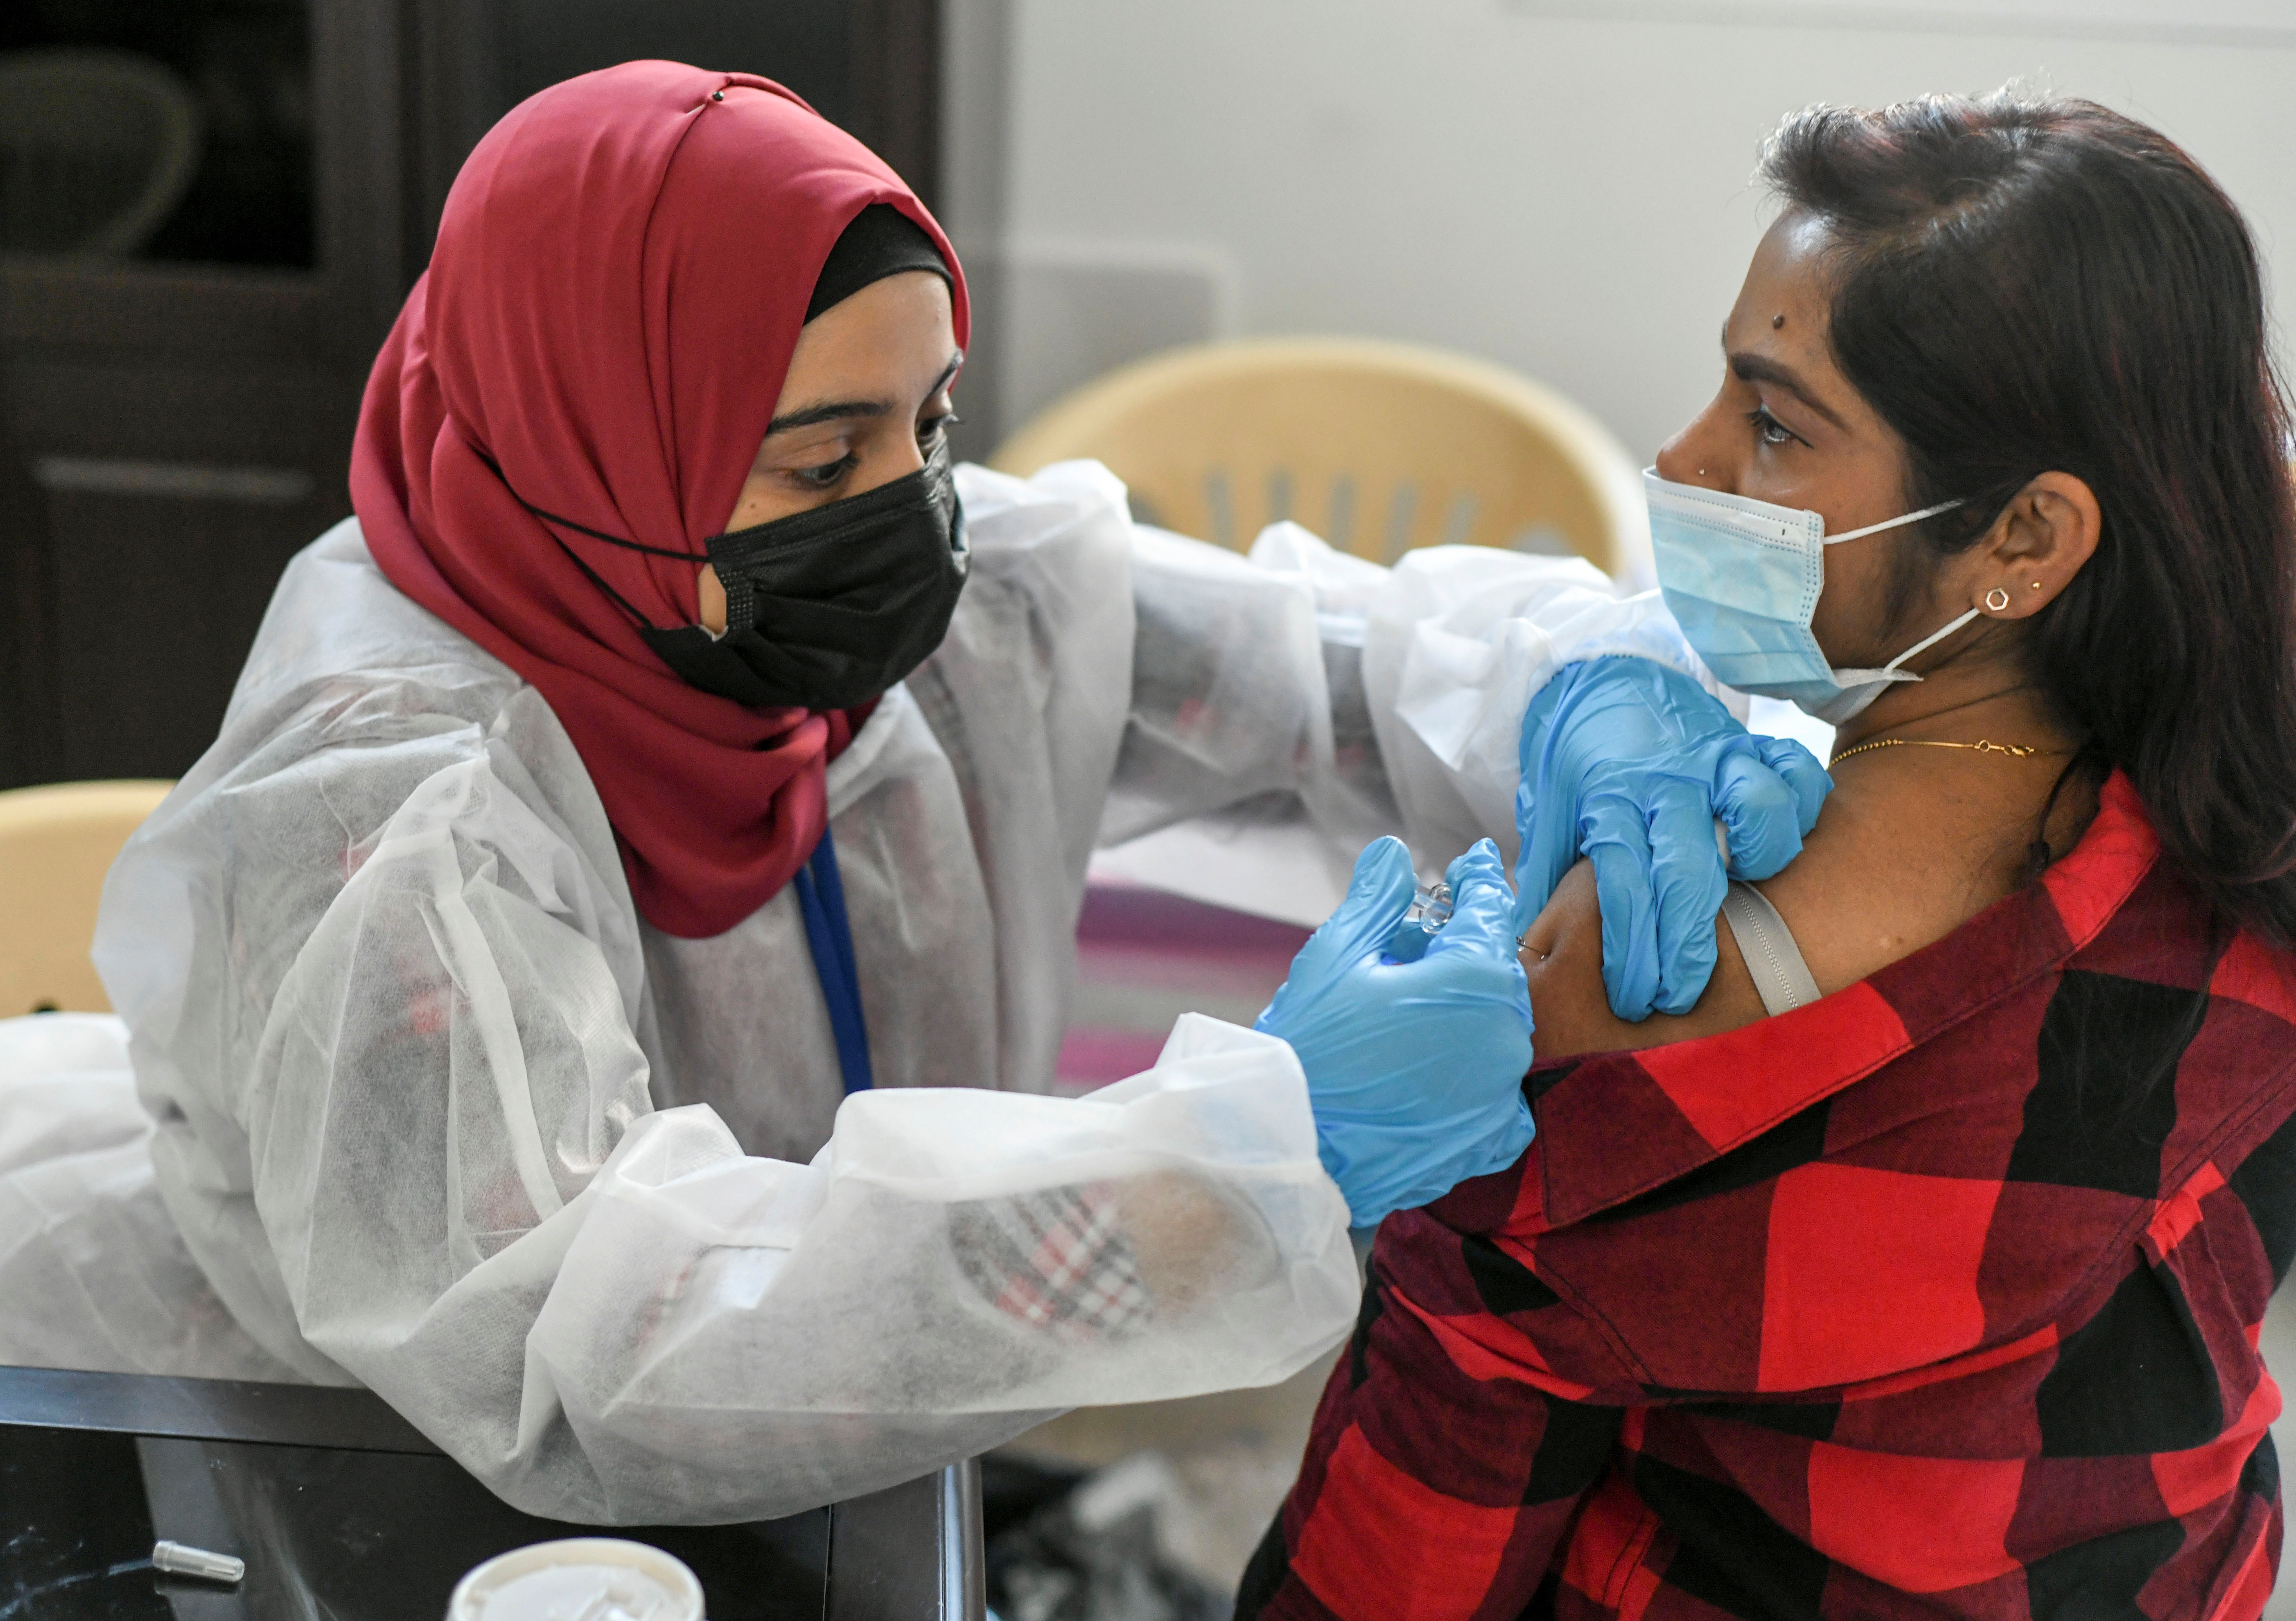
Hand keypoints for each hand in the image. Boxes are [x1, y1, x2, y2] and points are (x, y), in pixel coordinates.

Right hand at [1256, 837, 1534, 1227]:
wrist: (1292, 1148)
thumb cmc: (1310, 1048)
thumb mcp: (1336, 956)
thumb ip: (1376, 900)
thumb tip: (1394, 853)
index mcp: (1475, 980)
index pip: (1490, 908)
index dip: (1479, 878)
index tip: (1474, 863)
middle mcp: (1504, 1036)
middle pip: (1495, 970)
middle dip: (1460, 948)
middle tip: (1413, 942)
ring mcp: (1500, 1092)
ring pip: (1496, 1027)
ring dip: (1463, 1008)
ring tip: (1406, 1004)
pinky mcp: (1488, 1139)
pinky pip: (1498, 1089)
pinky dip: (1473, 1070)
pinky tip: (1430, 1062)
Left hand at [1514, 658, 1829, 1020]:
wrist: (1603, 676)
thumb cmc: (1578, 758)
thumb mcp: (1548, 810)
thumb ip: (1546, 873)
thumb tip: (1527, 943)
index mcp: (1608, 799)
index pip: (1622, 886)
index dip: (1630, 951)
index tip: (1632, 998)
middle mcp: (1665, 781)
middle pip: (1689, 871)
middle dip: (1687, 947)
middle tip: (1681, 995)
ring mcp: (1715, 757)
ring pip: (1758, 809)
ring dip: (1762, 863)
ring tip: (1748, 899)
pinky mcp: (1750, 742)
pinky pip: (1795, 771)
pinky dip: (1804, 806)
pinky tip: (1788, 842)